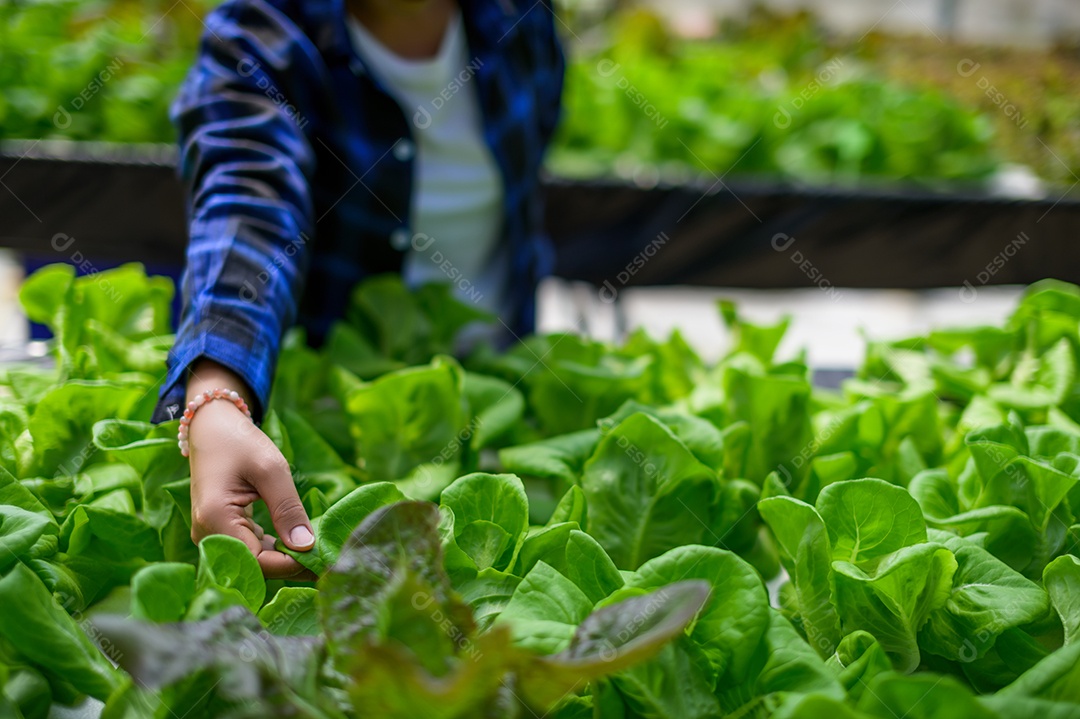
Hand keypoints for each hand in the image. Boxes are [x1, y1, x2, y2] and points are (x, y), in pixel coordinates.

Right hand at [186, 359, 315, 579]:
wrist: (212, 427)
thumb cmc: (240, 442)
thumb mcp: (271, 469)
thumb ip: (288, 508)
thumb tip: (307, 546)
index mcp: (215, 518)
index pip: (255, 561)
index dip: (290, 564)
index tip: (323, 556)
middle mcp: (207, 534)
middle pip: (254, 565)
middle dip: (290, 564)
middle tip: (328, 558)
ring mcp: (211, 534)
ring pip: (253, 560)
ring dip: (284, 558)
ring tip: (319, 552)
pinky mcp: (221, 530)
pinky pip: (249, 549)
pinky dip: (274, 549)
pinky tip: (298, 543)